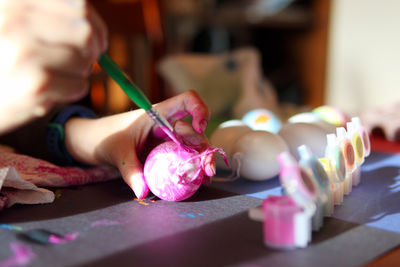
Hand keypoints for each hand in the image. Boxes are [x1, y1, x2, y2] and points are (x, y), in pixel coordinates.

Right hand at [0, 0, 106, 133]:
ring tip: (57, 76)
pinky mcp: (35, 84)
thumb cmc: (3, 61)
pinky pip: (79, 85)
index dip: (95, 25)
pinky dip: (73, 91)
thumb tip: (96, 26)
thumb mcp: (17, 26)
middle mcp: (16, 21)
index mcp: (15, 1)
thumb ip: (51, 18)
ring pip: (85, 60)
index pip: (77, 4)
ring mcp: (25, 52)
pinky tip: (51, 91)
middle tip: (84, 61)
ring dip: (80, 72)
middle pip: (85, 32)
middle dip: (92, 50)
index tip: (98, 40)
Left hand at [64, 90, 214, 198]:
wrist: (99, 143)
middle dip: (204, 147)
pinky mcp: (169, 153)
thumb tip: (142, 192)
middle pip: (195, 130)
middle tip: (206, 167)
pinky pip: (186, 158)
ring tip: (205, 177)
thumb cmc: (108, 138)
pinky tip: (198, 181)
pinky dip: (193, 168)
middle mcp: (169, 125)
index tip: (199, 127)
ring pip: (194, 146)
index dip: (199, 109)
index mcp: (158, 114)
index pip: (187, 100)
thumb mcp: (118, 152)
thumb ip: (131, 171)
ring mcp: (170, 140)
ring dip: (202, 160)